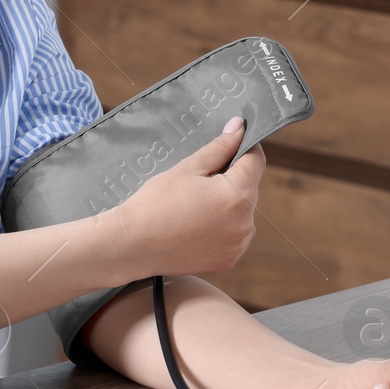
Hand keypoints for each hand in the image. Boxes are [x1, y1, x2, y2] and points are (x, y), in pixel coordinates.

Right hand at [112, 116, 265, 276]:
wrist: (132, 246)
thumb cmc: (155, 204)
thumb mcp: (188, 168)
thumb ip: (219, 148)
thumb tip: (239, 128)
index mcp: (236, 196)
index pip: (256, 161)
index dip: (245, 148)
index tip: (231, 144)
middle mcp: (245, 223)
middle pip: (250, 188)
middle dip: (232, 179)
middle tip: (200, 181)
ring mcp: (238, 245)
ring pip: (242, 212)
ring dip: (229, 204)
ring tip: (195, 206)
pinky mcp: (229, 260)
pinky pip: (234, 235)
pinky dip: (223, 227)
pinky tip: (197, 225)